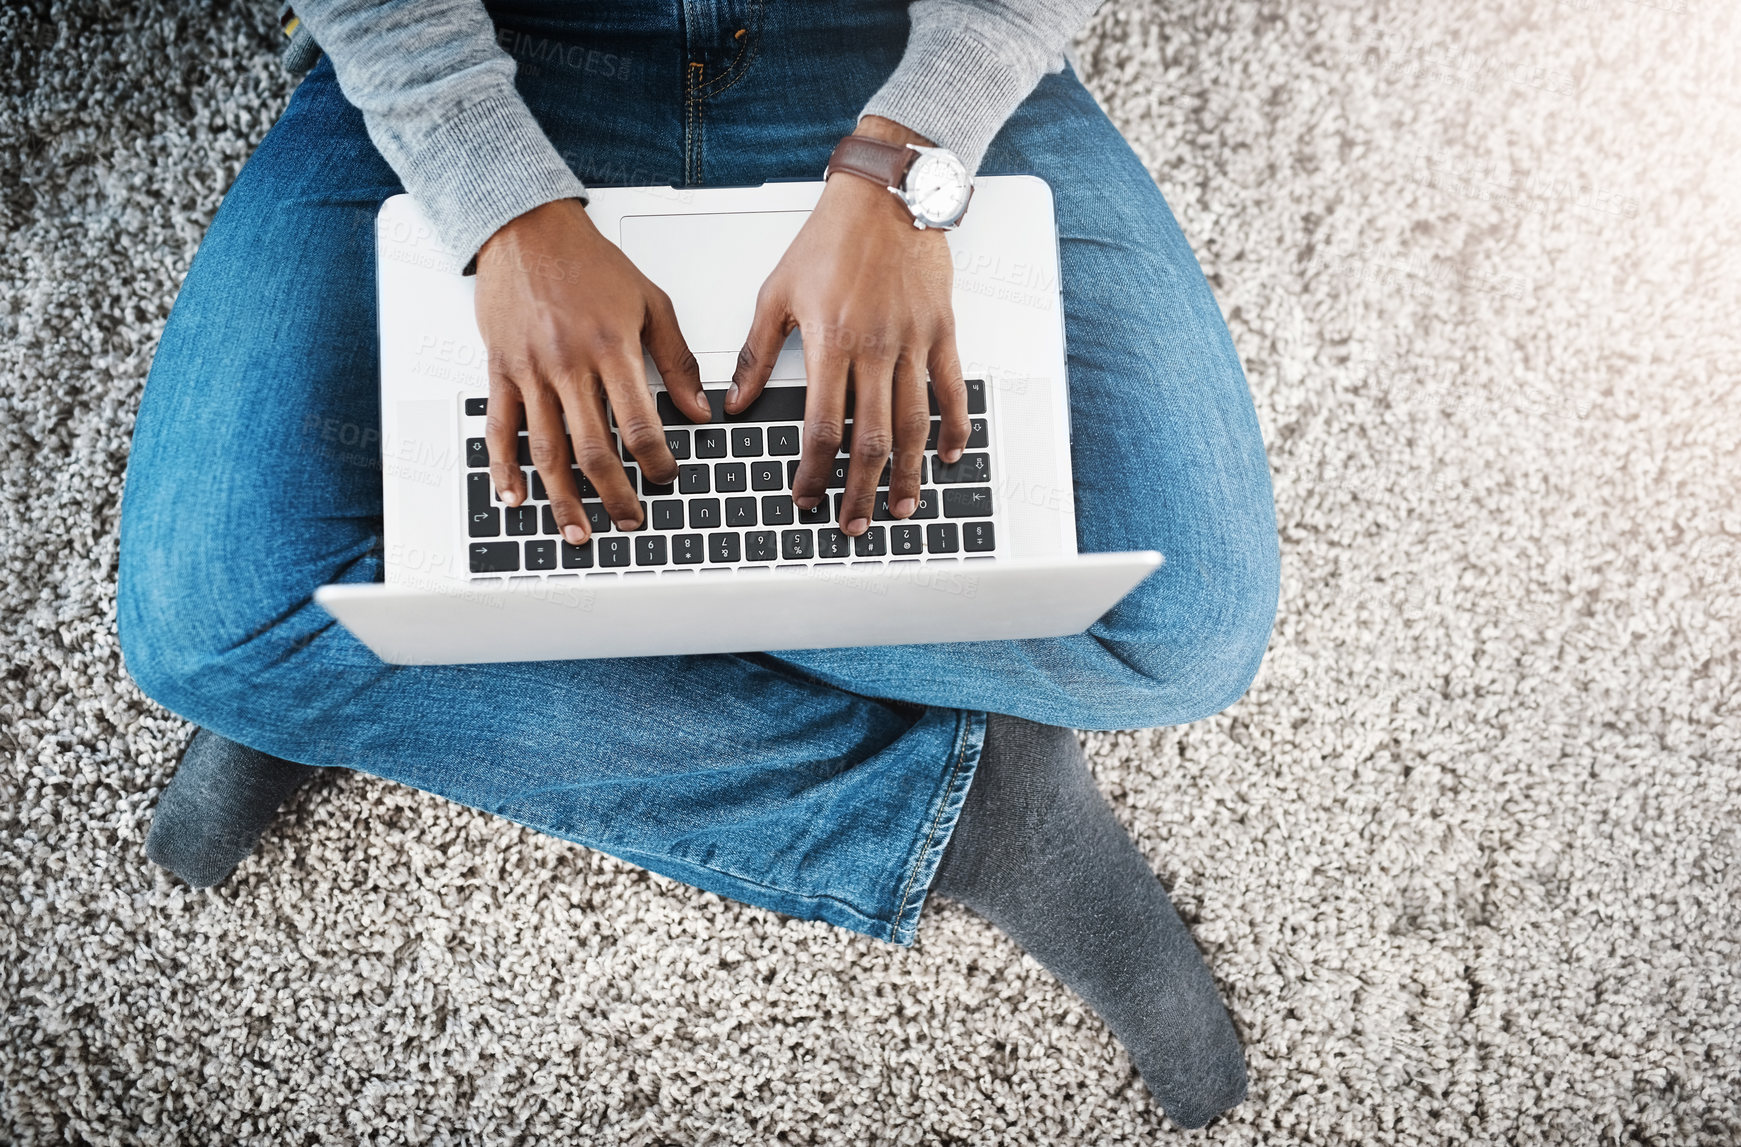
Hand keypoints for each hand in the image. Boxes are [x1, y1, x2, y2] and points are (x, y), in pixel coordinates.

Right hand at [473, 198, 709, 539]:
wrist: (526, 227)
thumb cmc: (589, 262)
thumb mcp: (650, 301)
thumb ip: (677, 359)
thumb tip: (699, 410)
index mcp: (611, 347)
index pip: (639, 422)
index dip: (656, 460)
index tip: (666, 478)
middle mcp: (568, 363)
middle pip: (593, 447)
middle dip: (614, 494)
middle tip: (630, 520)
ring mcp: (530, 370)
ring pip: (546, 449)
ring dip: (563, 497)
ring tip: (579, 530)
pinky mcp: (500, 370)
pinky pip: (500, 428)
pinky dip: (504, 468)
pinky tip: (516, 497)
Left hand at [731, 117, 970, 536]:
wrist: (886, 195)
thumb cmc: (831, 238)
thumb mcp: (777, 291)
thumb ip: (755, 352)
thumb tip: (732, 400)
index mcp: (830, 341)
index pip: (822, 426)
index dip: (815, 471)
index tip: (807, 496)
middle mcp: (875, 347)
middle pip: (870, 439)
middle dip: (859, 490)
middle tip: (852, 523)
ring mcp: (914, 342)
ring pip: (914, 425)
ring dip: (906, 473)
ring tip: (899, 507)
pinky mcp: (942, 331)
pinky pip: (951, 390)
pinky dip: (952, 427)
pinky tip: (945, 456)